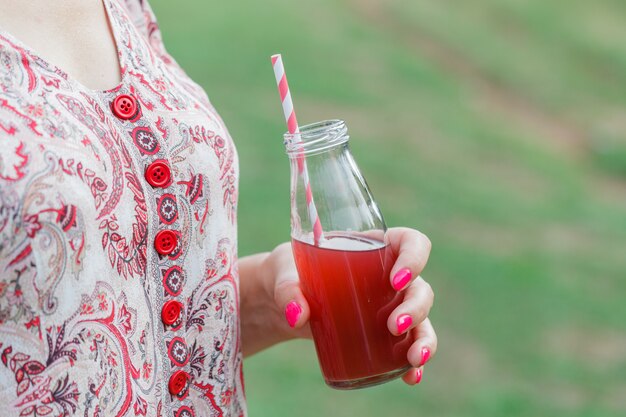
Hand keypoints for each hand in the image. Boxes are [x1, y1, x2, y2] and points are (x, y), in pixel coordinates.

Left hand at [269, 227, 435, 384]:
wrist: (278, 301)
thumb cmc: (287, 274)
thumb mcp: (282, 273)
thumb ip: (288, 290)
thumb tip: (297, 316)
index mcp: (373, 247)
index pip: (411, 243)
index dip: (414, 258)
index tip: (396, 281)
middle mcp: (388, 276)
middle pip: (420, 287)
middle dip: (416, 308)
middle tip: (393, 326)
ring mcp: (387, 306)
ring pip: (421, 320)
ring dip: (423, 338)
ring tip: (414, 359)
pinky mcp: (378, 334)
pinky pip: (405, 347)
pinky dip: (412, 364)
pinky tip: (411, 377)